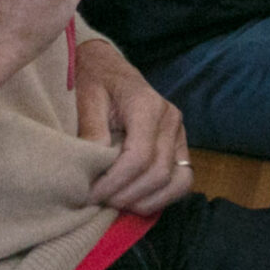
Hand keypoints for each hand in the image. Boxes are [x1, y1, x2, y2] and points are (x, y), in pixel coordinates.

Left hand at [75, 39, 192, 212]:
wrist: (106, 67)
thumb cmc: (94, 81)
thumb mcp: (86, 99)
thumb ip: (91, 129)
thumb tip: (96, 166)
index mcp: (147, 104)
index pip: (139, 156)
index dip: (114, 183)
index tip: (89, 194)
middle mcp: (170, 118)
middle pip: (158, 172)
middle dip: (126, 195)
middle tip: (97, 201)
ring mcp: (179, 133)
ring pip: (177, 180)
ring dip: (145, 200)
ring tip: (116, 202)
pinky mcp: (180, 145)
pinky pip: (183, 180)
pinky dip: (162, 197)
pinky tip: (136, 200)